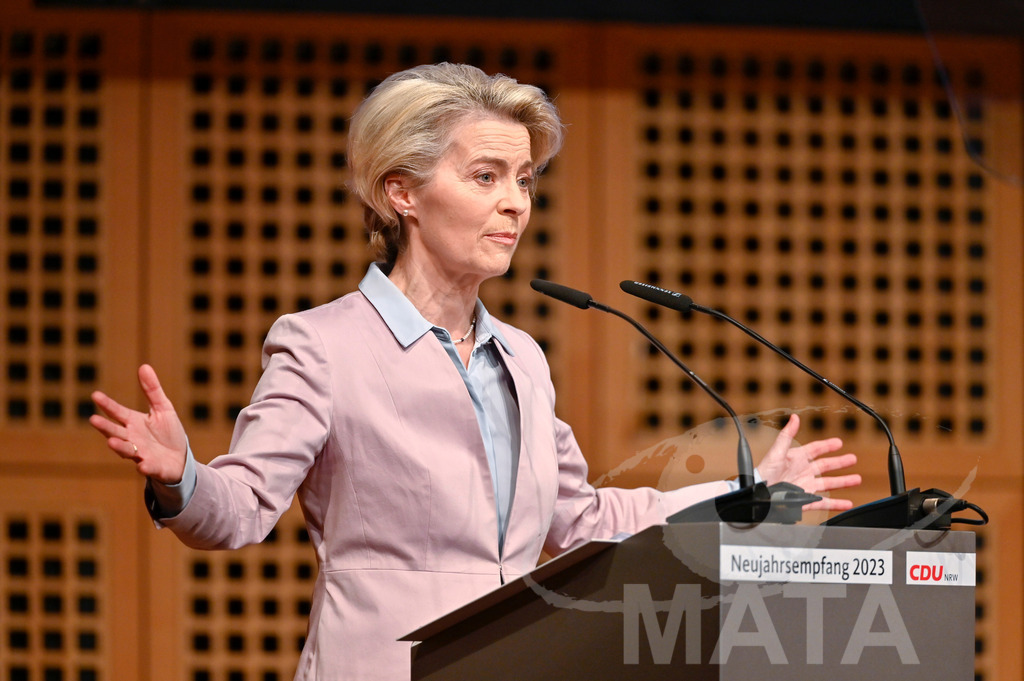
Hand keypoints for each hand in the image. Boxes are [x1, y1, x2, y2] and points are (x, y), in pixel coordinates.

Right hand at [89, 364, 187, 483]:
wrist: (180, 458)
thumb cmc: (168, 433)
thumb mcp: (163, 408)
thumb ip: (152, 390)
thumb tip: (144, 366)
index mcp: (134, 423)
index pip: (117, 412)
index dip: (107, 405)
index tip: (95, 395)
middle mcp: (133, 439)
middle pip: (116, 432)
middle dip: (105, 427)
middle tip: (93, 420)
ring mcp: (141, 454)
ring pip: (127, 451)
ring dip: (120, 447)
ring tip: (111, 442)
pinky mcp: (154, 468)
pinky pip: (148, 468)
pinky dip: (145, 467)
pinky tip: (143, 466)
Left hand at [756, 414, 860, 510]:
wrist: (759, 494)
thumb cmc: (764, 473)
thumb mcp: (777, 452)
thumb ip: (787, 435)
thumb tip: (794, 418)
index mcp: (796, 459)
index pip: (816, 449)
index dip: (827, 445)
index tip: (839, 442)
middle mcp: (803, 472)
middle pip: (826, 466)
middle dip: (840, 463)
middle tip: (853, 459)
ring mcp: (805, 486)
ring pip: (829, 484)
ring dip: (843, 482)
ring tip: (856, 479)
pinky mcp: (805, 500)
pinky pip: (825, 503)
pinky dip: (837, 504)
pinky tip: (847, 503)